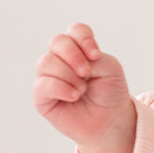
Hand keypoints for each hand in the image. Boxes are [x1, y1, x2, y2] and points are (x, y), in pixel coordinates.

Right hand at [33, 22, 135, 148]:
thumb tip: (67, 63)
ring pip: (46, 62)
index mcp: (78, 50)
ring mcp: (49, 77)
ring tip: (82, 90)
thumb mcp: (110, 69)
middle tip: (87, 73)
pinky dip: (60, 88)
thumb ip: (92, 57)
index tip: (96, 55)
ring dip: (69, 76)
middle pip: (57, 42)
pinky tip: (74, 96)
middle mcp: (60, 60)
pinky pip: (43, 85)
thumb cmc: (110, 93)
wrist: (111, 121)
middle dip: (73, 55)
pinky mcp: (42, 97)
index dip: (84, 38)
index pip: (75, 31)